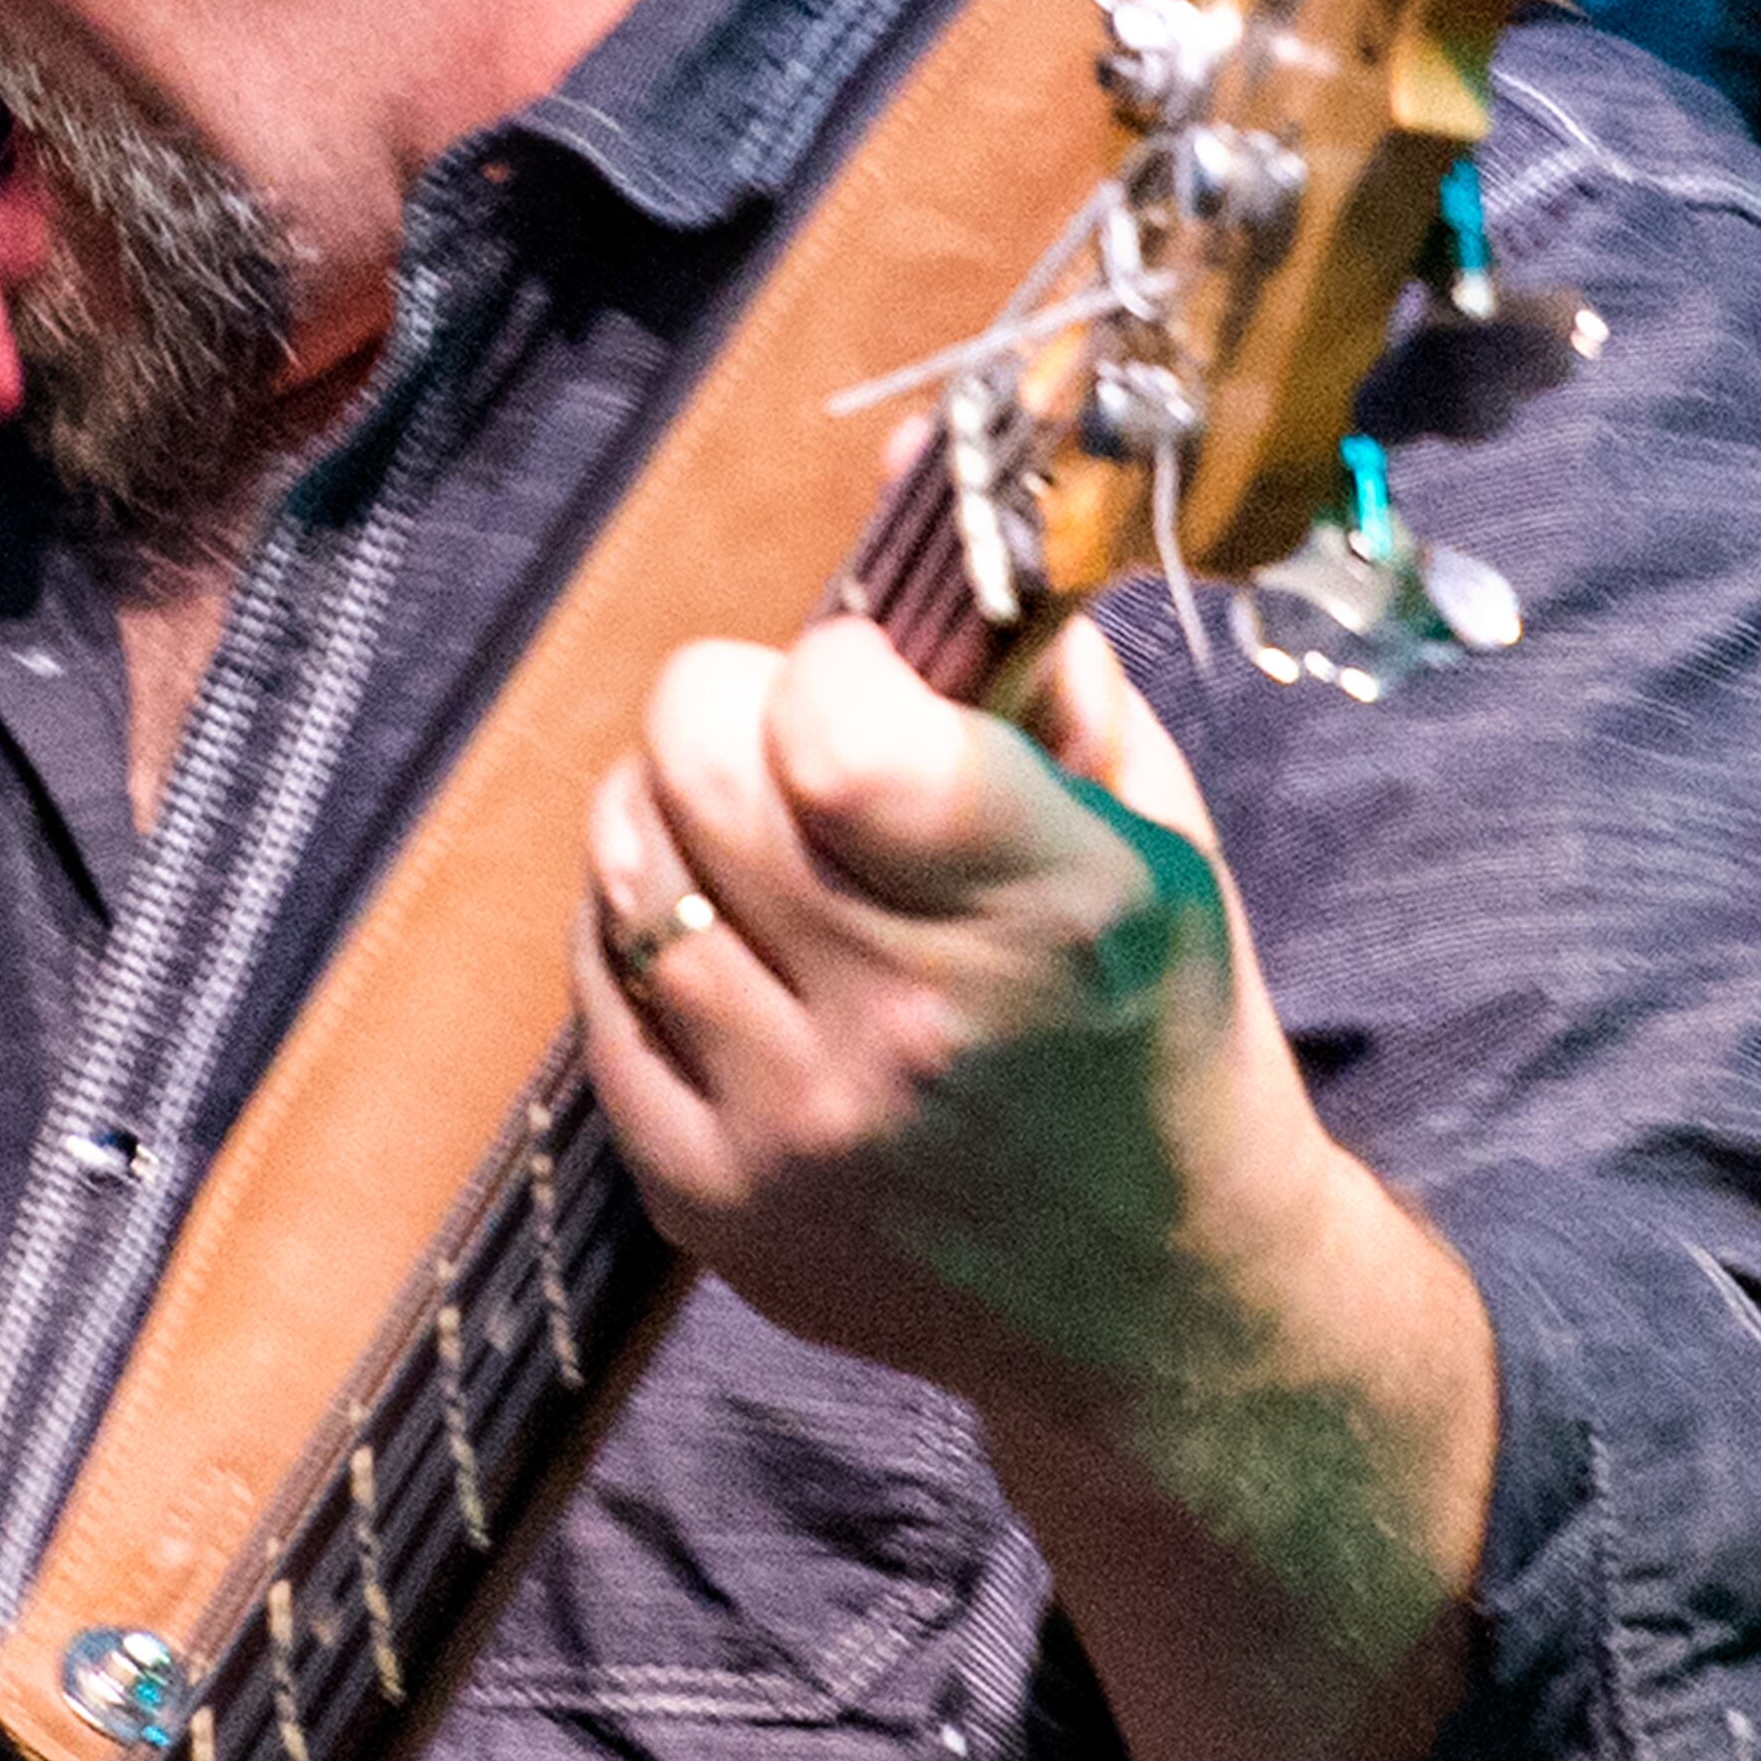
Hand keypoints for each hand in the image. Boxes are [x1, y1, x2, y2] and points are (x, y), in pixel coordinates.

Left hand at [574, 611, 1493, 1760]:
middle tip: (789, 742)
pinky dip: (640, 930)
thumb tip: (917, 458)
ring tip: (753, 834)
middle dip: (732, 709)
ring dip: (671, 812)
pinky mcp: (710, 1196)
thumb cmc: (1156, 1027)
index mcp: (1049, 910)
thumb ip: (1032, 643)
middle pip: (695, 764)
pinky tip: (721, 937)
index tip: (873, 687)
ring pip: (624, 867)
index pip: (833, 724)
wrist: (1159, 1302)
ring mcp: (792, 1124)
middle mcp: (910, 1024)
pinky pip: (600, 991)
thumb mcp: (1152, 824)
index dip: (833, 663)